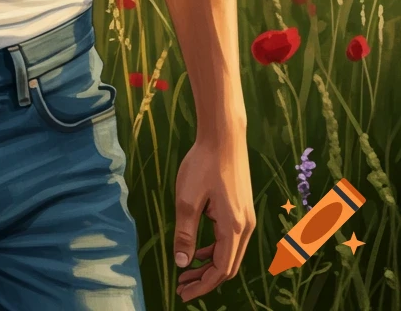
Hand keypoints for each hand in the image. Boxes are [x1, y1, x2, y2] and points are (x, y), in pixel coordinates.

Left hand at [172, 131, 254, 302]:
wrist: (224, 136)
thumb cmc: (203, 163)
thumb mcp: (187, 199)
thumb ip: (185, 233)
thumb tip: (182, 263)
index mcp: (233, 227)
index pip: (221, 269)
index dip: (202, 285)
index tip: (183, 292)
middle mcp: (245, 226)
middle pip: (228, 266)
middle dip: (205, 279)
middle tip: (182, 285)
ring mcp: (246, 217)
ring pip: (230, 253)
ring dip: (209, 264)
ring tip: (186, 270)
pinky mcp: (242, 208)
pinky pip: (230, 239)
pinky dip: (215, 249)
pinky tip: (198, 248)